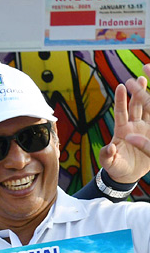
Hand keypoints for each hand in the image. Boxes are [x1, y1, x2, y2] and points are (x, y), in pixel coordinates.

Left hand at [97, 64, 149, 183]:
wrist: (127, 174)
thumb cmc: (116, 167)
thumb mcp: (110, 163)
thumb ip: (107, 156)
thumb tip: (109, 148)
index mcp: (121, 130)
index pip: (121, 112)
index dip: (120, 100)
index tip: (121, 86)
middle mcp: (133, 126)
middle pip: (136, 106)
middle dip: (137, 92)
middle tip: (140, 78)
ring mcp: (144, 129)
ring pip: (148, 110)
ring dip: (149, 97)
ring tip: (149, 81)